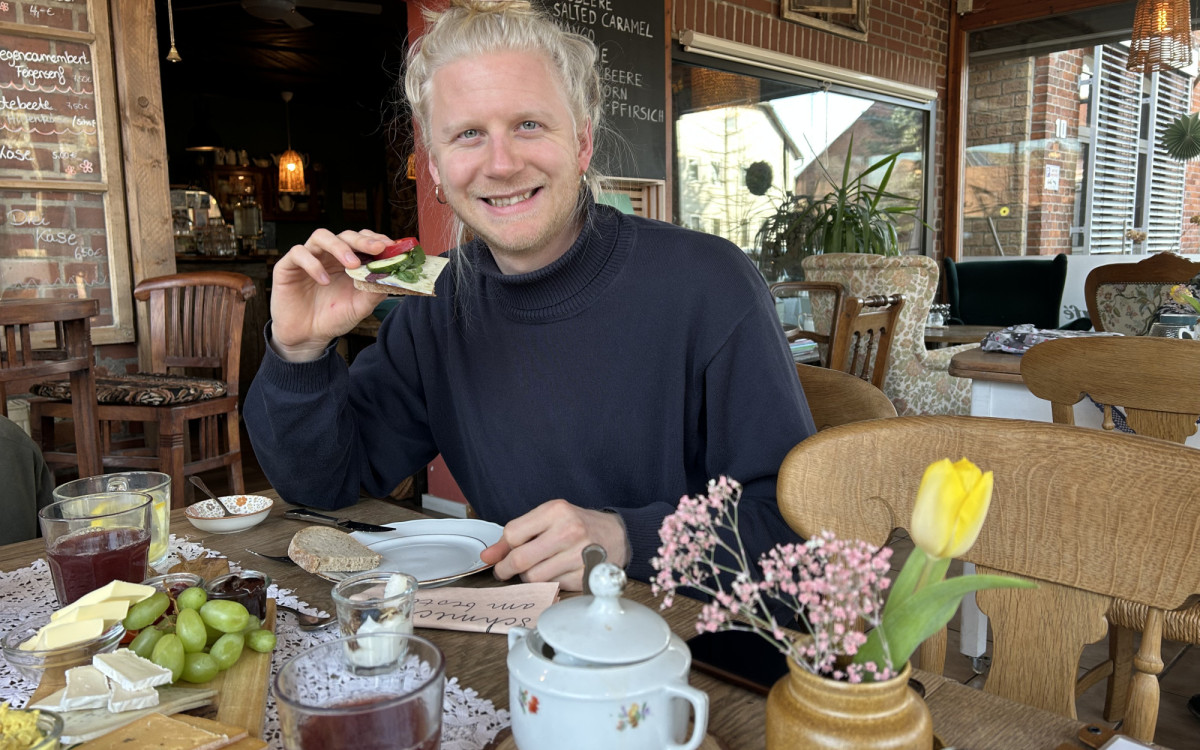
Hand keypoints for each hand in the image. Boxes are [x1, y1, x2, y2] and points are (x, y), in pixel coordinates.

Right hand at [269, 228, 392, 360]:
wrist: (308, 336)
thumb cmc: (334, 318)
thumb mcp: (360, 307)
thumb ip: (374, 291)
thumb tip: (392, 276)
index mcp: (348, 261)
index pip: (362, 239)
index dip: (375, 239)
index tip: (390, 246)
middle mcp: (329, 255)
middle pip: (345, 235)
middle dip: (362, 240)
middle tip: (377, 248)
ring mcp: (309, 258)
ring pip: (321, 236)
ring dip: (339, 247)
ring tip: (352, 265)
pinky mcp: (288, 266)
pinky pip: (299, 253)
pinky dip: (313, 264)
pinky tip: (324, 280)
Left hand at [480, 499, 629, 590]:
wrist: (616, 535)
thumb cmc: (577, 525)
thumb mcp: (547, 518)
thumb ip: (516, 534)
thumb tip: (487, 556)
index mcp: (556, 511)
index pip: (512, 534)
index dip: (502, 549)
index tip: (500, 557)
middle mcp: (569, 531)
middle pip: (521, 559)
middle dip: (506, 569)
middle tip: (505, 571)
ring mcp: (579, 555)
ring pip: (534, 578)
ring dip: (528, 577)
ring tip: (536, 568)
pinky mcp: (585, 575)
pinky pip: (552, 587)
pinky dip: (547, 584)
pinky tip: (554, 573)